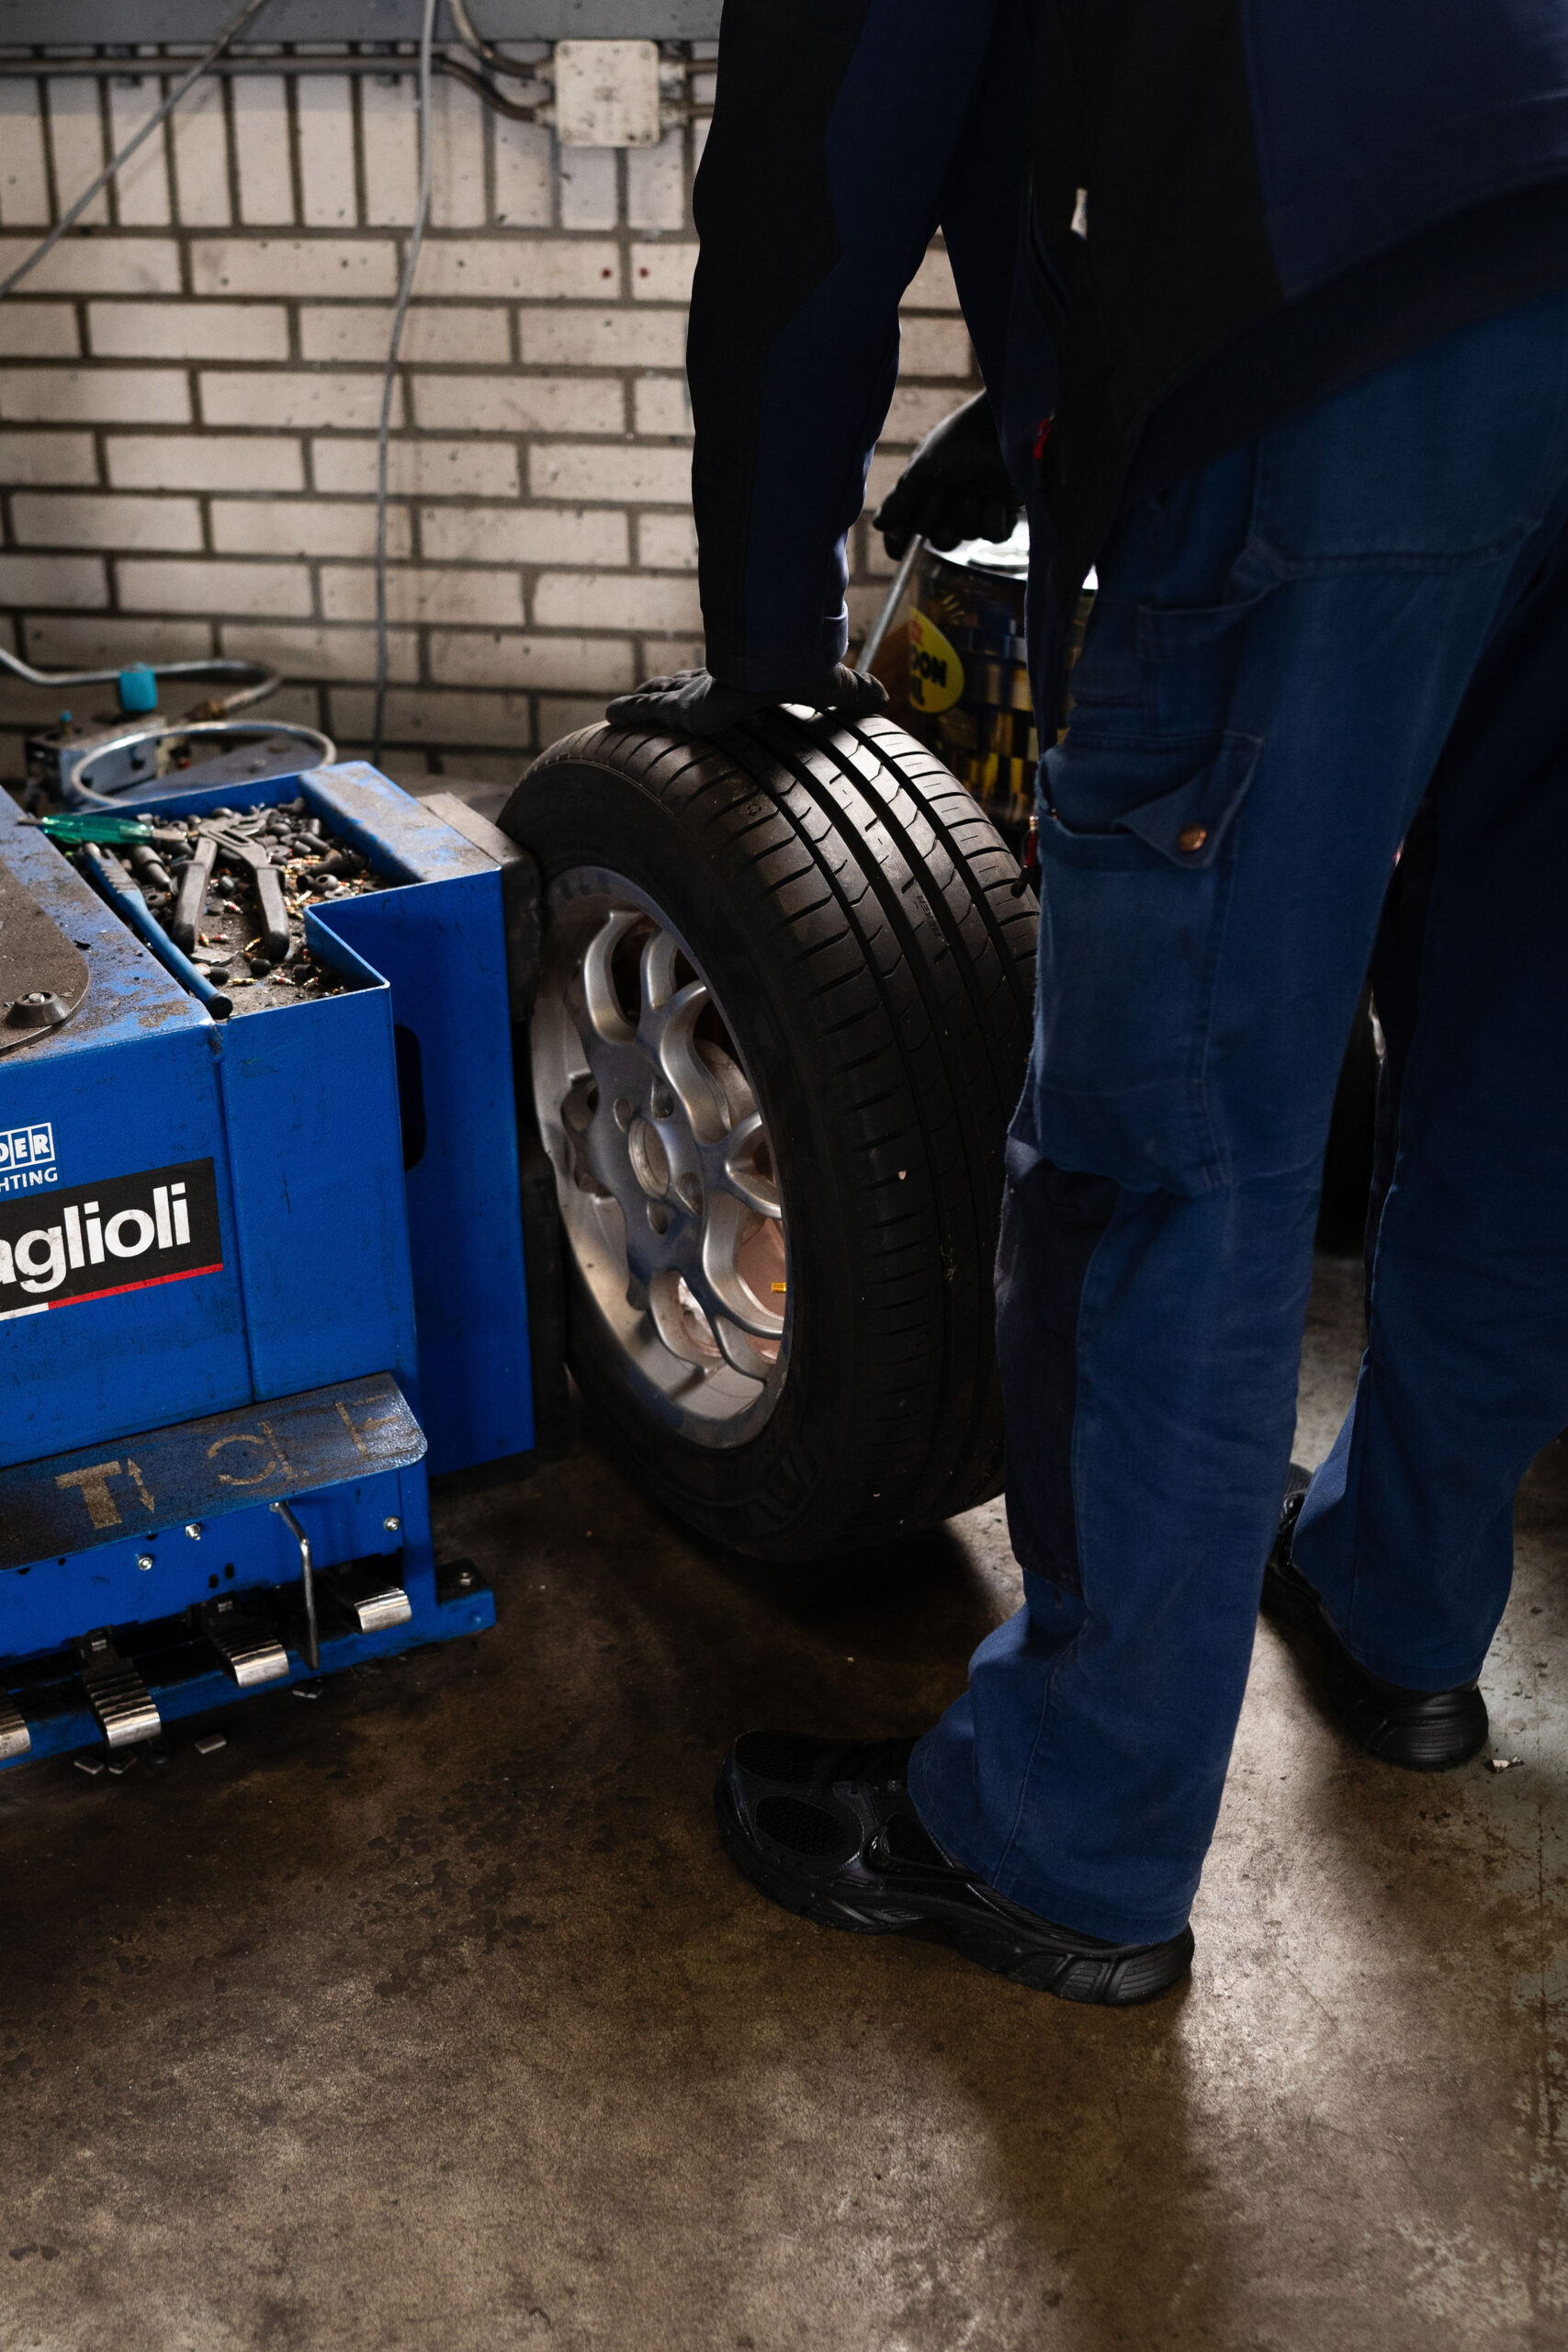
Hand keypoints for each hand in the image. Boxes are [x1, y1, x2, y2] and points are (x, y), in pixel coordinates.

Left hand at [606, 664, 887, 737]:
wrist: (788, 655)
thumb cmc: (809, 664)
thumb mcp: (833, 686)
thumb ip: (851, 695)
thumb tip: (886, 698)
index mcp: (746, 682)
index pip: (719, 683)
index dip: (701, 685)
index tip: (689, 690)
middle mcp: (716, 683)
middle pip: (682, 688)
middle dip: (663, 691)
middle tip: (645, 697)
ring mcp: (698, 694)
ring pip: (660, 698)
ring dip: (642, 703)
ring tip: (617, 710)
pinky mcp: (688, 708)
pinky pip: (651, 714)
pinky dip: (630, 714)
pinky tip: (609, 716)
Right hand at [874, 390, 1022, 558]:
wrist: (999, 426)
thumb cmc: (958, 440)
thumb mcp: (922, 469)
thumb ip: (900, 500)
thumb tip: (878, 526)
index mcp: (926, 492)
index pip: (908, 530)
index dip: (901, 542)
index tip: (898, 547)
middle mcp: (951, 504)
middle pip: (937, 540)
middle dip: (936, 523)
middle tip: (941, 494)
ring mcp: (978, 509)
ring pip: (966, 536)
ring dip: (966, 516)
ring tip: (972, 491)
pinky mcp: (1004, 513)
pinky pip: (994, 536)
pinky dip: (992, 520)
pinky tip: (996, 500)